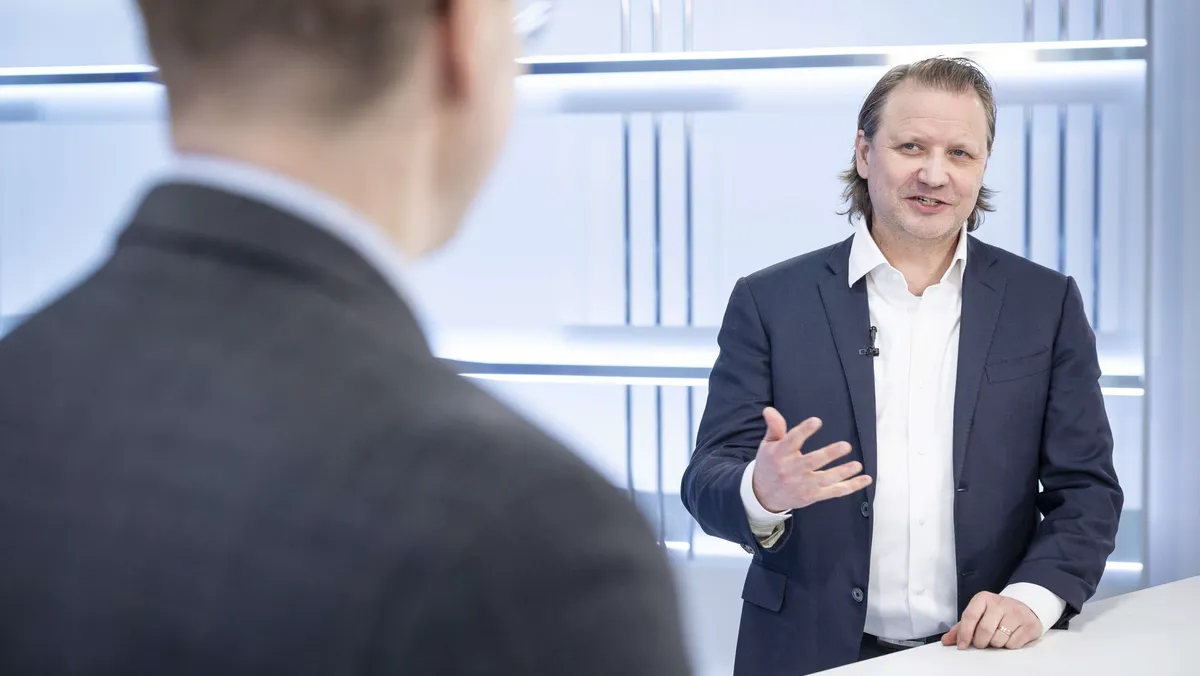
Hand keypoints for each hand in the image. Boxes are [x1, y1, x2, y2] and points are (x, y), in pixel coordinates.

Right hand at [750, 407, 871, 512]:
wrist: (763, 495)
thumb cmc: (769, 465)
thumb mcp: (768, 444)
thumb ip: (774, 427)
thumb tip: (769, 410)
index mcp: (779, 454)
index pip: (791, 441)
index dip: (804, 430)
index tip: (817, 421)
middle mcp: (791, 470)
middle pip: (812, 462)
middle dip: (829, 454)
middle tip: (845, 446)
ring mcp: (803, 485)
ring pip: (825, 479)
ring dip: (843, 472)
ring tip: (857, 465)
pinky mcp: (812, 496)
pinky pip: (834, 492)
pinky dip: (850, 486)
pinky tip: (864, 479)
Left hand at [941, 592, 1042, 649]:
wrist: (1025, 608)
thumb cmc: (996, 613)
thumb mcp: (978, 615)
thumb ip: (961, 628)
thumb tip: (946, 640)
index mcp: (983, 598)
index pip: (970, 616)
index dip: (964, 633)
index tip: (962, 645)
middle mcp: (1000, 603)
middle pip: (984, 630)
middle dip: (981, 642)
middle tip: (982, 643)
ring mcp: (1016, 613)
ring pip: (999, 639)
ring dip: (995, 644)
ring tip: (997, 637)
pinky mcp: (1029, 625)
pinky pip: (1013, 644)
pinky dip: (1008, 645)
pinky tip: (1009, 637)